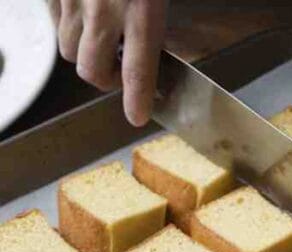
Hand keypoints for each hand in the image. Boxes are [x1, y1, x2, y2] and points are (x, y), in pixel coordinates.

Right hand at [50, 0, 166, 125]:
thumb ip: (153, 25)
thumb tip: (154, 54)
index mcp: (140, 11)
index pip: (137, 73)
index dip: (136, 101)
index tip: (138, 117)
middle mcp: (103, 9)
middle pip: (93, 71)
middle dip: (106, 78)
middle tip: (119, 68)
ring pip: (69, 50)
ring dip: (84, 52)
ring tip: (101, 36)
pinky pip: (54, 23)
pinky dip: (67, 27)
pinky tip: (83, 16)